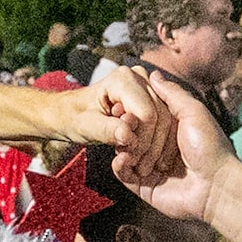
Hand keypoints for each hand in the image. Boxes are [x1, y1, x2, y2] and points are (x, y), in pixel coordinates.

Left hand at [57, 64, 173, 173]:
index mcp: (122, 80)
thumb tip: (128, 135)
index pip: (147, 114)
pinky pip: (166, 122)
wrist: (73, 113)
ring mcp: (149, 86)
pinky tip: (142, 152)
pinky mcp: (154, 97)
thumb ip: (106, 130)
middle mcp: (140, 77)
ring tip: (135, 158)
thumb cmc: (75, 118)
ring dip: (155, 146)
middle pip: (161, 117)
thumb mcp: (85, 127)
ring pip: (167, 121)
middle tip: (134, 163)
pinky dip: (157, 141)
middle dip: (149, 145)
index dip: (142, 140)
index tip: (129, 157)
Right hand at [115, 82, 241, 218]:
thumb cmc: (210, 147)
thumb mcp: (192, 111)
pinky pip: (124, 175)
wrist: (216, 186)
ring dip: (122, 146)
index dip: (132, 109)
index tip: (122, 103)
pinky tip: (122, 157)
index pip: (143, 115)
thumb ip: (171, 93)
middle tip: (122, 122)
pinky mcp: (144, 186)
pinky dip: (119, 166)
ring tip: (124, 141)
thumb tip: (153, 74)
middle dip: (125, 128)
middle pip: (131, 134)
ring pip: (125, 153)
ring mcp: (151, 167)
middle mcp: (159, 146)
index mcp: (170, 128)